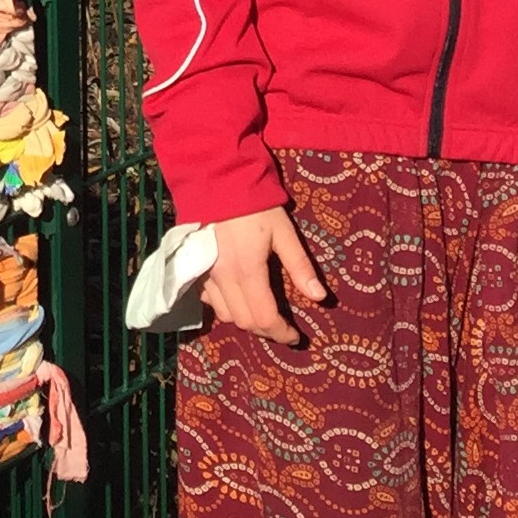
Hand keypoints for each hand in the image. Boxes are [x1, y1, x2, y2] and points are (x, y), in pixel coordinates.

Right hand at [200, 207, 327, 344]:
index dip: (282, 333)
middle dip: (267, 330)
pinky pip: (209, 300)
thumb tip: (320, 298)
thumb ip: (300, 265)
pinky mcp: (197, 268)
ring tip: (262, 313)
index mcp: (248, 270)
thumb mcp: (284, 231)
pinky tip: (237, 297)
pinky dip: (225, 306)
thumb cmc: (255, 206)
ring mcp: (207, 274)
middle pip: (245, 322)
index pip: (264, 317)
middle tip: (283, 326)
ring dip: (246, 320)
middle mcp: (224, 278)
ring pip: (225, 314)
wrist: (218, 181)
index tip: (296, 336)